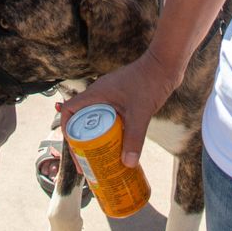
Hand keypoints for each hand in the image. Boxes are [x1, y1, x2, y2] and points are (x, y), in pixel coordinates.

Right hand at [59, 51, 182, 167]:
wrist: (165, 66)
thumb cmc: (150, 82)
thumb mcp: (140, 113)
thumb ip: (134, 138)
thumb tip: (127, 164)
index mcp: (96, 94)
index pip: (69, 110)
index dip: (66, 129)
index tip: (73, 148)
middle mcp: (99, 95)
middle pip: (81, 120)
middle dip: (81, 143)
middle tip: (85, 163)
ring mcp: (111, 97)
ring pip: (96, 121)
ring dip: (95, 139)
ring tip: (99, 160)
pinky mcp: (122, 101)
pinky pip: (109, 120)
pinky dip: (109, 134)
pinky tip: (117, 147)